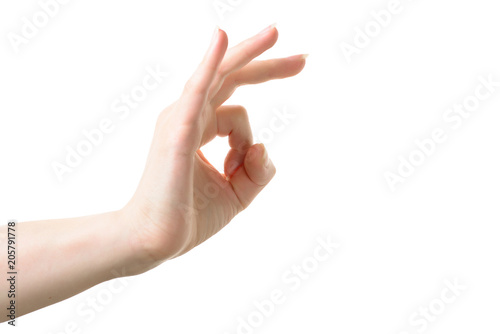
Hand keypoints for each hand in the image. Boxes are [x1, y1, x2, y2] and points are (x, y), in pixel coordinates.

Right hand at [122, 25, 306, 271]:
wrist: (154, 241)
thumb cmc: (188, 217)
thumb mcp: (238, 194)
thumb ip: (258, 170)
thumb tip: (264, 146)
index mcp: (200, 129)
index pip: (238, 105)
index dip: (264, 97)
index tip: (297, 78)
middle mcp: (189, 117)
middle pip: (232, 78)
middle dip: (269, 65)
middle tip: (305, 58)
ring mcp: (182, 120)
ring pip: (222, 78)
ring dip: (255, 57)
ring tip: (287, 46)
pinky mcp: (178, 131)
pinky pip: (197, 90)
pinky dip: (209, 63)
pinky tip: (222, 36)